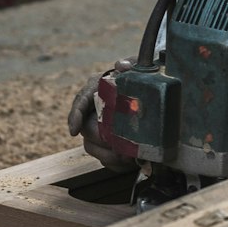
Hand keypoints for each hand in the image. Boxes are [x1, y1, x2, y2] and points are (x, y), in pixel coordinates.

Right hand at [67, 58, 136, 173]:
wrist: (153, 90)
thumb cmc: (141, 75)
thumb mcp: (139, 66)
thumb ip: (131, 63)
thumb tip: (121, 65)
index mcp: (96, 89)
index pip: (80, 102)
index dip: (75, 116)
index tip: (73, 131)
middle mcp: (94, 109)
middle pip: (87, 130)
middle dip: (101, 141)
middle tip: (118, 146)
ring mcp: (99, 128)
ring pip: (92, 147)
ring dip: (108, 155)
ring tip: (127, 157)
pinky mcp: (108, 143)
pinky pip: (105, 158)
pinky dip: (116, 163)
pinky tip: (129, 162)